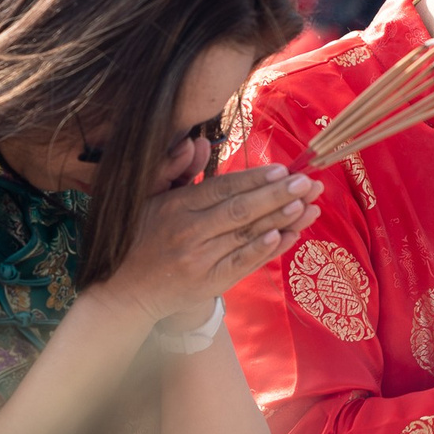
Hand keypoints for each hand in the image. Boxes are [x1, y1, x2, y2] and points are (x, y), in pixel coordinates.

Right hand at [91, 163, 318, 324]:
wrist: (124, 292)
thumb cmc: (137, 238)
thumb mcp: (146, 198)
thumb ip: (172, 168)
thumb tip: (196, 142)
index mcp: (175, 207)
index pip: (222, 188)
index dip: (254, 179)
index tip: (282, 169)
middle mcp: (190, 233)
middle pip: (241, 210)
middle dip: (278, 195)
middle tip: (308, 183)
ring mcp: (201, 260)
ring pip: (248, 235)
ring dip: (282, 220)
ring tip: (309, 205)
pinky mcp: (210, 283)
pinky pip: (244, 263)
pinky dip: (267, 249)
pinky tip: (289, 235)